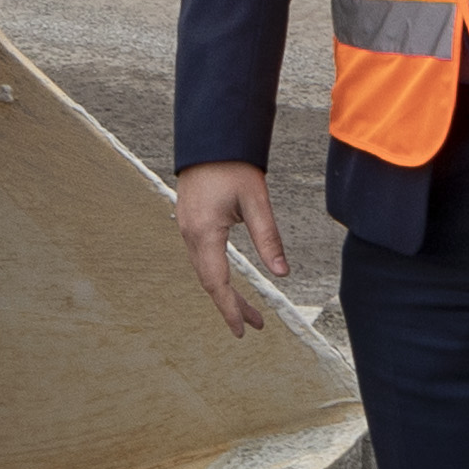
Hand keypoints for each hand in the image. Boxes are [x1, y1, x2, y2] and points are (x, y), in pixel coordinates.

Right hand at [172, 163, 296, 332]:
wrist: (210, 137)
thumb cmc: (233, 165)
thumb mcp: (256, 201)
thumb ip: (268, 238)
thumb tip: (282, 273)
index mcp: (204, 232)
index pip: (217, 283)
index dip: (231, 309)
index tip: (244, 331)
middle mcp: (190, 234)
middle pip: (210, 281)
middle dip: (232, 305)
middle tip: (256, 324)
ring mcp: (186, 227)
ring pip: (204, 271)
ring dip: (224, 291)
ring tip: (248, 308)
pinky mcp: (189, 221)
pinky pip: (200, 257)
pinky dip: (216, 274)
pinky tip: (228, 279)